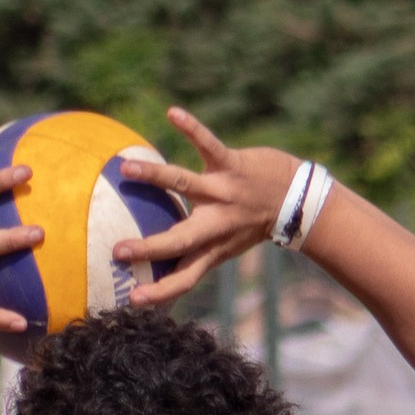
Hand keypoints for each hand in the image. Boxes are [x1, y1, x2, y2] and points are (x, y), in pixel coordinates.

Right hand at [110, 108, 304, 306]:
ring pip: (184, 184)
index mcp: (212, 248)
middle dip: (150, 248)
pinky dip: (190, 127)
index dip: (160, 293)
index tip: (132, 301)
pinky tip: (172, 113)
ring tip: (126, 168)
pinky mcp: (232, 165)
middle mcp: (216, 224)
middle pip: (180, 241)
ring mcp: (224, 192)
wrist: (296, 200)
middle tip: (117, 250)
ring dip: (154, 176)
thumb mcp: (224, 245)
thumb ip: (194, 253)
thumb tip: (155, 268)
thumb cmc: (251, 224)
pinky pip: (208, 144)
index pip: (184, 278)